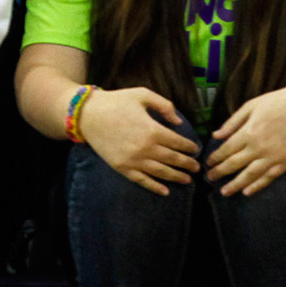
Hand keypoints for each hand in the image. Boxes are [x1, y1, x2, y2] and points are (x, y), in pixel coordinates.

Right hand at [80, 86, 198, 193]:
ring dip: (176, 177)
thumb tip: (178, 121)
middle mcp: (146, 148)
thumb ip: (164, 106)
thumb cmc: (116, 102)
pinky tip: (165, 191)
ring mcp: (134, 160)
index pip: (178, 142)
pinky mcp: (122, 168)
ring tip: (187, 180)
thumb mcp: (142, 94)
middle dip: (187, 164)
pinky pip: (142, 180)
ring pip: (161, 172)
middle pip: (173, 159)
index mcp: (153, 130)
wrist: (88, 114)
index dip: (189, 147)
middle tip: (197, 168)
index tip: (196, 150)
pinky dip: (155, 187)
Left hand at [208, 84, 285, 195]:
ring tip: (224, 192)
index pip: (227, 149)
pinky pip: (269, 178)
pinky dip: (257, 186)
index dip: (216, 157)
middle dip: (220, 172)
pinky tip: (247, 192)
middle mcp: (259, 147)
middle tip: (210, 178)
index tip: (208, 163)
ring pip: (250, 175)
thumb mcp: (250, 106)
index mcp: (248, 132)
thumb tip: (216, 135)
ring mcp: (273, 157)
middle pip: (235, 164)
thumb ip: (232, 122)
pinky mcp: (285, 163)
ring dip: (236, 184)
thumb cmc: (275, 103)